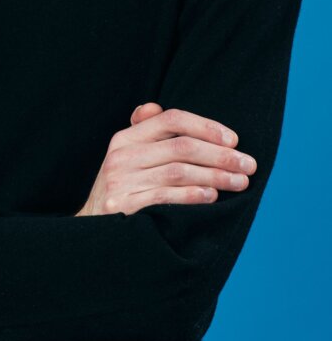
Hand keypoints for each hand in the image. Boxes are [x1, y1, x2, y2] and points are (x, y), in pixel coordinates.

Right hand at [75, 102, 256, 216]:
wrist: (92, 232)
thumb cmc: (122, 190)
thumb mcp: (126, 158)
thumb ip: (143, 132)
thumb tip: (152, 107)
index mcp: (125, 138)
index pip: (171, 119)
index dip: (206, 126)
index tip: (234, 139)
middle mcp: (121, 156)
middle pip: (181, 146)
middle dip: (221, 155)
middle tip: (249, 164)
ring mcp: (120, 181)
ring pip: (179, 171)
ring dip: (216, 176)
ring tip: (241, 182)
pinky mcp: (123, 206)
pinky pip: (165, 197)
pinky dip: (193, 196)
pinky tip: (213, 198)